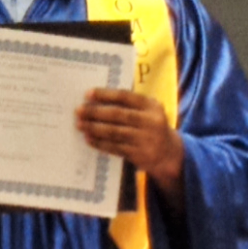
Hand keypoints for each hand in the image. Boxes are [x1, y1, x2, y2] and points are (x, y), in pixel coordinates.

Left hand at [76, 88, 184, 208]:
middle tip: (78, 111)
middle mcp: (150, 121)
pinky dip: (100, 143)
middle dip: (95, 112)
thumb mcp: (148, 112)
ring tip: (79, 125)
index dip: (105, 95)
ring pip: (114, 132)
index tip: (87, 94)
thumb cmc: (151, 127)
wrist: (170, 153)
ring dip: (94, 128)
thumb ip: (128, 105)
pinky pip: (115, 147)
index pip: (125, 97)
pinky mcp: (140, 154)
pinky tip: (89, 139)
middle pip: (117, 115)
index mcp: (151, 106)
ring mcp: (146, 139)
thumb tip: (96, 100)